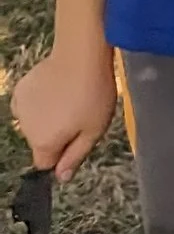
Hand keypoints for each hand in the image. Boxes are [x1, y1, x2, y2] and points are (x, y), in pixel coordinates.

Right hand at [13, 45, 119, 179]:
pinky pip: (29, 105)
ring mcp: (20, 107)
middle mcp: (25, 128)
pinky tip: (56, 90)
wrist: (81, 56)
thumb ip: (75, 157)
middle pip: (40, 143)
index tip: (76, 141)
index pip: (45, 164)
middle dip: (56, 136)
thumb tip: (61, 177)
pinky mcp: (20, 89)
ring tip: (69, 100)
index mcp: (43, 143)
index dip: (61, 156)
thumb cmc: (93, 95)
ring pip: (34, 124)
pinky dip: (39, 102)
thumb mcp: (93, 132)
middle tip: (78, 116)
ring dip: (47, 119)